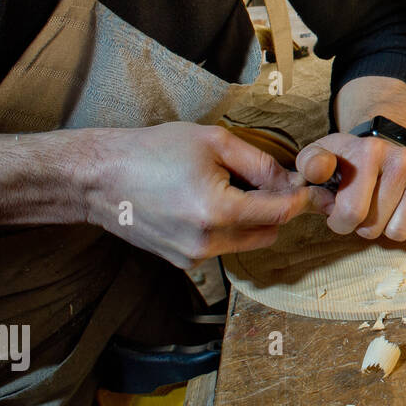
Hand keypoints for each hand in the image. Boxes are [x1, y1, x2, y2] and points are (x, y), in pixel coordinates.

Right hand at [86, 122, 313, 268]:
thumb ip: (260, 164)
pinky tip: (203, 203)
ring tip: (227, 189)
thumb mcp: (214, 143)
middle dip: (274, 210)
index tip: (305, 185)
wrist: (99, 178)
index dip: (298, 198)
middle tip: (263, 182)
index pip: (280, 213)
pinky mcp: (182, 262)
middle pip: (268, 233)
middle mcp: (207, 242)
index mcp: (219, 211)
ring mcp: (193, 257)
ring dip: (249, 220)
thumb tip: (291, 181)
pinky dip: (225, 229)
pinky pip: (221, 247)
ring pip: (246, 242)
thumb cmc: (152, 152)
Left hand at [295, 132, 405, 241]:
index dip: (339, 222)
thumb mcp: (320, 157)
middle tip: (364, 208)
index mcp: (369, 152)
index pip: (350, 214)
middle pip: (374, 227)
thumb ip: (310, 164)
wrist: (383, 148)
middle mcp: (401, 159)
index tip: (338, 212)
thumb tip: (319, 171)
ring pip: (400, 231)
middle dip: (363, 226)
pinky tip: (405, 214)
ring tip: (383, 209)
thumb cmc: (348, 162)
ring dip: (387, 228)